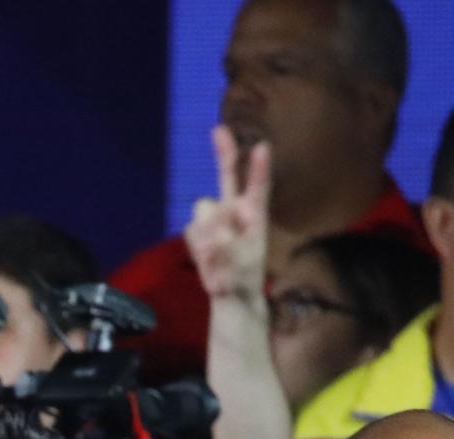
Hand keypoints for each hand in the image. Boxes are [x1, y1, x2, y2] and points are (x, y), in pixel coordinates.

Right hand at [186, 126, 269, 303]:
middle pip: (227, 175)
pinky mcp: (198, 230)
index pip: (258, 186)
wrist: (231, 294)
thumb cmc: (245, 275)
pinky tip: (207, 258)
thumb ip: (225, 243)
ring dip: (205, 231)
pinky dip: (197, 244)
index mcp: (254, 213)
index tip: (262, 146)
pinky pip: (191, 229)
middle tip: (219, 129)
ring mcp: (215, 219)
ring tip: (217, 256)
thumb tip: (208, 228)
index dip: (259, 167)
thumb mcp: (241, 263)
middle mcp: (234, 209)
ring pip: (202, 210)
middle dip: (224, 152)